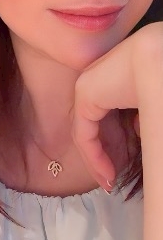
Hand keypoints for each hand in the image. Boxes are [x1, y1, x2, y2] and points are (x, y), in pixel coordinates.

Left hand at [72, 22, 162, 188]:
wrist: (158, 57)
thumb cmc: (160, 78)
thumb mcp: (149, 105)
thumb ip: (141, 119)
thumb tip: (138, 133)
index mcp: (115, 78)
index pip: (109, 118)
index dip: (115, 146)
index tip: (120, 170)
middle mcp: (98, 80)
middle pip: (99, 127)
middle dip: (107, 156)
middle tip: (113, 181)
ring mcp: (88, 86)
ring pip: (89, 133)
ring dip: (99, 161)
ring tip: (110, 182)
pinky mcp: (85, 96)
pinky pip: (84, 134)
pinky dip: (93, 157)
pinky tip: (106, 174)